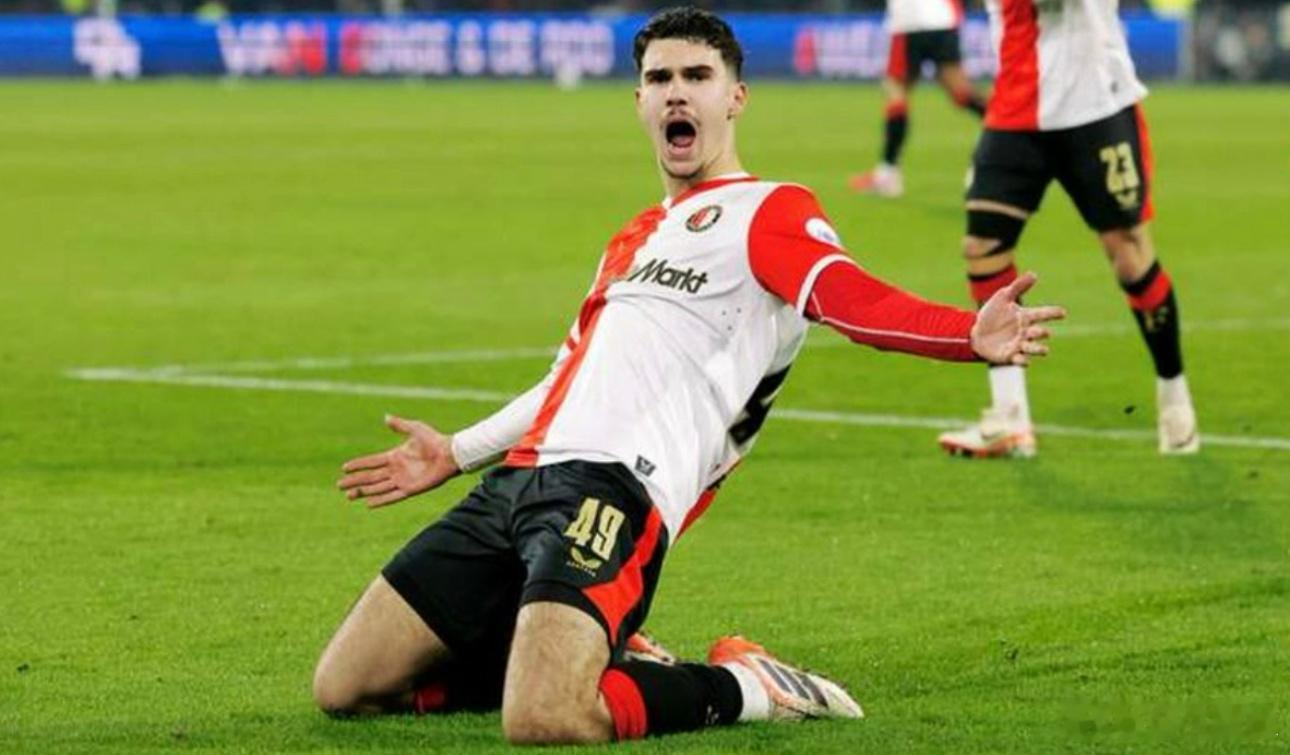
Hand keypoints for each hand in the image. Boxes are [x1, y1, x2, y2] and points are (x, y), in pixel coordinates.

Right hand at [337, 415, 460, 507]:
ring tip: (348, 496)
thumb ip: (400, 425)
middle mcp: (396, 470)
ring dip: (363, 491)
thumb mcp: (415, 428)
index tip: (344, 468)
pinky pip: (392, 496)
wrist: (449, 454)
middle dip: (354, 481)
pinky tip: (368, 503)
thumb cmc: (435, 440)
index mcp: (395, 456)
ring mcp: (402, 480)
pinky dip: (380, 500)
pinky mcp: (410, 489)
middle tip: (339, 485)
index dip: (358, 465)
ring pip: (377, 488)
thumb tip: (385, 417)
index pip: (371, 462)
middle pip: (370, 477)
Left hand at [971, 271, 1066, 364]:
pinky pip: (1020, 360)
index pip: (1042, 314)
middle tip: (1042, 332)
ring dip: (1039, 349)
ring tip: (1044, 350)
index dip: (1053, 313)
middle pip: (1039, 333)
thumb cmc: (992, 314)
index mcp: (1026, 317)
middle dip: (1042, 333)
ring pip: (1034, 349)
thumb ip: (1018, 287)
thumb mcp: (1003, 297)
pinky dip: (1023, 360)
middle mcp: (1026, 332)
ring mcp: (1019, 345)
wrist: (975, 332)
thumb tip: (1034, 274)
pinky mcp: (1010, 356)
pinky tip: (1024, 359)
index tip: (1063, 312)